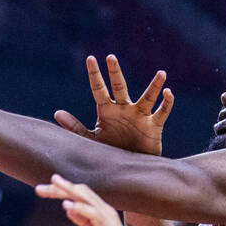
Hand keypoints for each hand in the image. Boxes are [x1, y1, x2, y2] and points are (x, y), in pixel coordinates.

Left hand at [35, 175, 143, 225]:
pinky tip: (67, 205)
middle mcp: (105, 211)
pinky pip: (94, 214)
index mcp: (101, 211)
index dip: (62, 191)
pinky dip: (80, 208)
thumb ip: (83, 220)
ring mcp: (108, 219)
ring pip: (86, 198)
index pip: (80, 195)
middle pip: (81, 192)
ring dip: (68, 190)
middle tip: (40, 188)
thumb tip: (69, 208)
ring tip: (54, 184)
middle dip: (60, 188)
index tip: (44, 190)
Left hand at [54, 55, 172, 154]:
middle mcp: (124, 109)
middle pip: (120, 87)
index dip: (95, 75)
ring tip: (161, 74)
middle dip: (115, 73)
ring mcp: (140, 116)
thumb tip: (57, 113)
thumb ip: (75, 127)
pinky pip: (162, 112)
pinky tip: (168, 94)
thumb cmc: (111, 150)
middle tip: (110, 57)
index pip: (99, 89)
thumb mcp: (92, 140)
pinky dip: (166, 104)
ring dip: (154, 86)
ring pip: (147, 97)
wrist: (129, 167)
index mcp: (107, 111)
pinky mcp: (153, 126)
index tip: (90, 59)